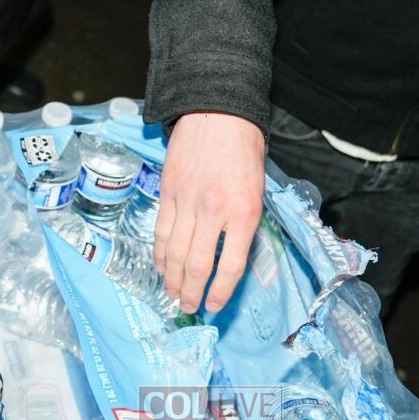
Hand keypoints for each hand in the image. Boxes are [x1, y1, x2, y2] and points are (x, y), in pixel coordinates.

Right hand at [154, 113, 264, 313]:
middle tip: (188, 307)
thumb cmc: (245, 151)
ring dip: (172, 279)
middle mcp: (214, 211)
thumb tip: (228, 256)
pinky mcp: (168, 192)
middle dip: (192, 292)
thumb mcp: (258, 190)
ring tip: (173, 294)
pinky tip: (161, 266)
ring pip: (175, 253)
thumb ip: (245, 223)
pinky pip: (161, 231)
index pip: (231, 265)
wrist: (218, 112)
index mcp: (244, 212)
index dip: (221, 291)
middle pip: (197, 265)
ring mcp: (187, 202)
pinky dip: (160, 254)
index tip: (214, 305)